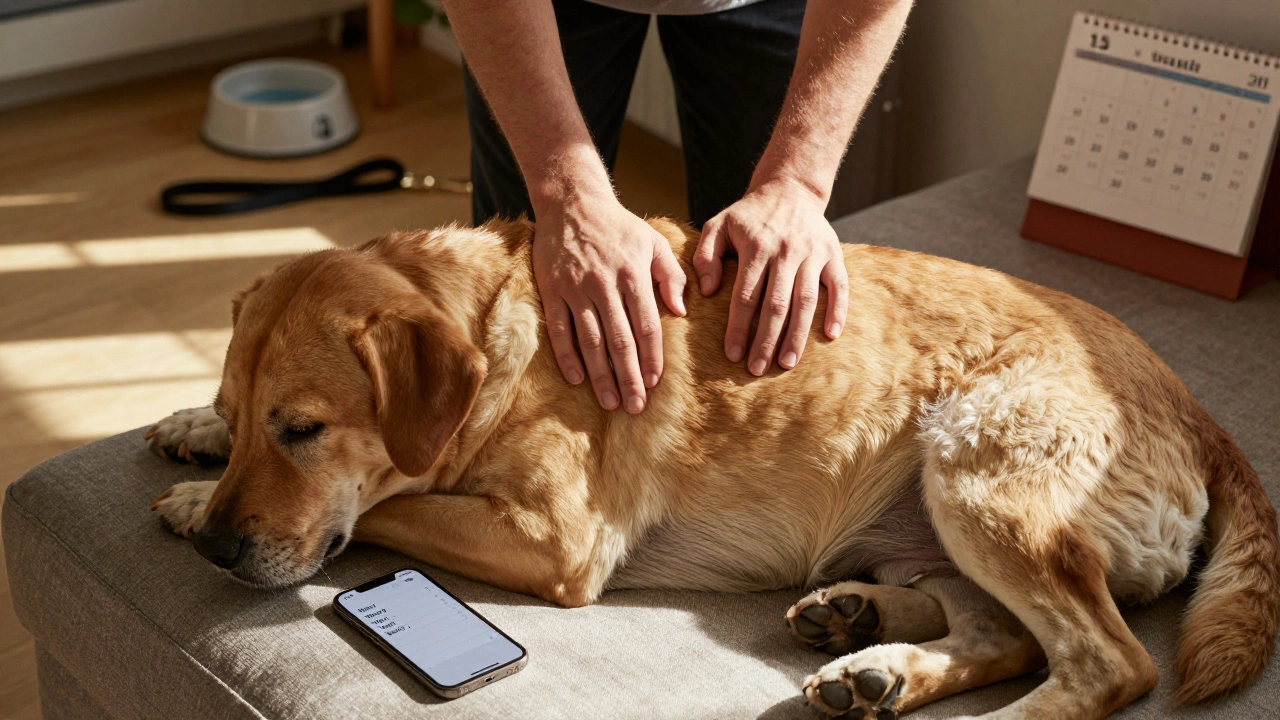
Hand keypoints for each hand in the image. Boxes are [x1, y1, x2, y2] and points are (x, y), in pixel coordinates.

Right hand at [533, 194, 686, 412]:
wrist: (572, 202)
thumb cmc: (619, 226)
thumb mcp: (654, 242)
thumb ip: (672, 276)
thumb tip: (682, 311)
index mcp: (633, 275)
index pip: (646, 326)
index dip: (651, 357)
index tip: (654, 383)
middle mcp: (604, 284)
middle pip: (619, 341)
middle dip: (628, 377)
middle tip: (635, 406)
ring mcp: (576, 289)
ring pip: (590, 341)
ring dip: (600, 375)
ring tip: (610, 402)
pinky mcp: (552, 290)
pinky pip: (559, 330)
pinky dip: (567, 356)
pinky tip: (576, 379)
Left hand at [693, 180, 848, 375]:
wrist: (789, 188)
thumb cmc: (749, 215)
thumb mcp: (719, 225)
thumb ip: (706, 256)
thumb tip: (709, 290)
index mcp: (757, 247)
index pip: (745, 296)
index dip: (738, 328)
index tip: (732, 355)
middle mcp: (786, 251)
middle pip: (776, 304)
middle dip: (766, 340)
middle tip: (757, 370)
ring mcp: (813, 253)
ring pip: (806, 301)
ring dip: (798, 335)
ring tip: (788, 364)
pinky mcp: (833, 254)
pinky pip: (839, 286)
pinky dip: (838, 311)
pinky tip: (830, 336)